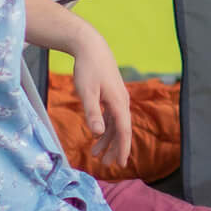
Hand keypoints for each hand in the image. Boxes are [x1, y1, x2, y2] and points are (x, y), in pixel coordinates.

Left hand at [70, 28, 133, 171]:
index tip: (120, 164)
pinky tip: (98, 135)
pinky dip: (106, 128)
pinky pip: (112, 116)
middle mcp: (122, 101)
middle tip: (107, 164)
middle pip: (121, 130)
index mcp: (118, 103)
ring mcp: (117, 98)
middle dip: (115, 148)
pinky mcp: (111, 94)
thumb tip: (99, 133)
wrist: (91, 46)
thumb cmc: (88, 68)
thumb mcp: (86, 92)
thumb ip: (92, 113)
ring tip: (96, 154)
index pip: (124, 131)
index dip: (122, 149)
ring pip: (116, 124)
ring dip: (108, 139)